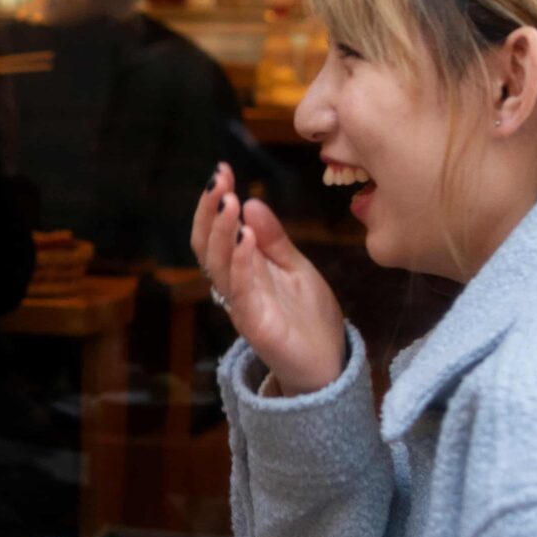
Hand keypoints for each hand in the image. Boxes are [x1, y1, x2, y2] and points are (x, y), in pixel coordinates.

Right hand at [190, 162, 346, 395]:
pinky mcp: (256, 325)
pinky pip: (241, 290)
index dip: (215, 204)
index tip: (222, 171)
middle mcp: (234, 286)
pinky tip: (246, 237)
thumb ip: (273, 238)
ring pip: (218, 266)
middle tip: (219, 181)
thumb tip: (251, 201)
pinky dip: (241, 262)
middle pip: (208, 246)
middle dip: (211, 211)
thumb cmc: (309, 317)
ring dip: (222, 232)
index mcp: (242, 270)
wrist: (329, 364)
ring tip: (229, 202)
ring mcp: (242, 306)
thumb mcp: (294, 266)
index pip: (218, 232)